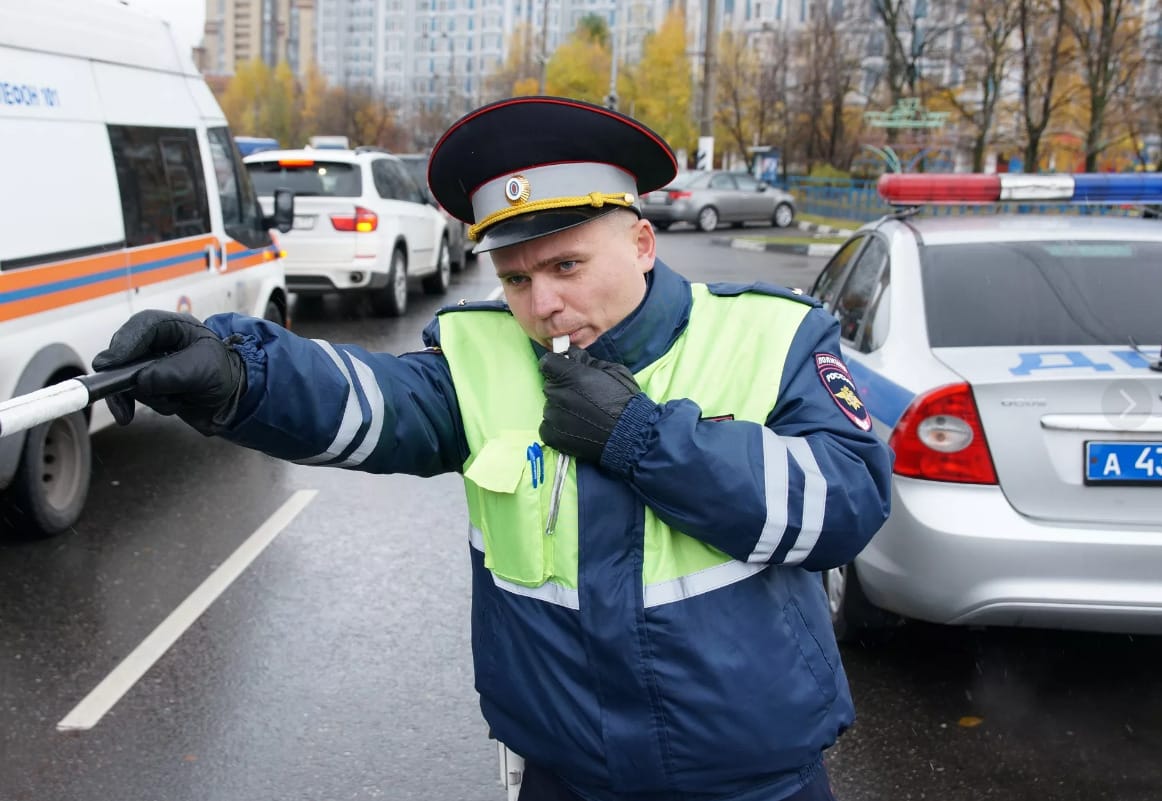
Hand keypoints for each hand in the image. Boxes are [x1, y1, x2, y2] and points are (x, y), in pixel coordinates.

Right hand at [91, 310, 245, 432]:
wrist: (237, 400)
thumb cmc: (225, 374)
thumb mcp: (203, 370)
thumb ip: (170, 374)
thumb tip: (140, 382)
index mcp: (175, 328)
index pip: (142, 326)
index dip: (123, 343)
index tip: (108, 364)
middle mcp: (159, 344)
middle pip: (126, 353)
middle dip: (125, 377)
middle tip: (118, 396)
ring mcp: (153, 365)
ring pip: (130, 379)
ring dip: (150, 395)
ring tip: (177, 400)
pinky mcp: (152, 385)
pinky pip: (139, 396)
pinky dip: (154, 404)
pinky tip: (175, 405)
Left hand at [539, 346, 640, 462]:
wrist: (630, 434)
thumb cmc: (625, 400)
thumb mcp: (613, 370)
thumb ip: (588, 361)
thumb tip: (573, 355)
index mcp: (569, 374)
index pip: (547, 363)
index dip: (556, 366)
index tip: (565, 372)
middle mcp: (557, 393)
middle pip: (551, 386)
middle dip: (563, 388)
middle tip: (582, 398)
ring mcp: (552, 416)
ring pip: (550, 406)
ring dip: (561, 409)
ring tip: (582, 417)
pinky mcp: (552, 435)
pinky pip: (547, 427)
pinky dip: (558, 427)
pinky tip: (575, 429)